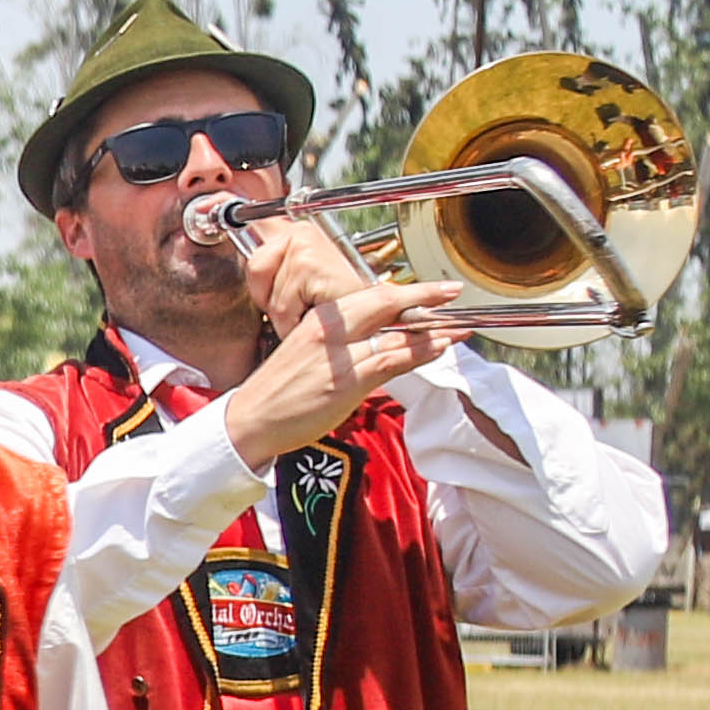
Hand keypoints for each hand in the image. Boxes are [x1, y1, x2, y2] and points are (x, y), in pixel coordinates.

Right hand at [207, 241, 453, 466]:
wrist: (251, 421)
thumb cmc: (280, 391)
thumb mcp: (310, 353)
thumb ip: (345, 341)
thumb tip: (385, 335)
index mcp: (319, 319)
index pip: (370, 296)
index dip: (406, 290)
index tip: (432, 288)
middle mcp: (329, 331)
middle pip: (384, 303)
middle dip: (424, 295)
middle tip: (452, 290)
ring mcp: (338, 356)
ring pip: (394, 334)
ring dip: (432, 329)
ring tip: (458, 327)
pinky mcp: (345, 382)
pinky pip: (390, 360)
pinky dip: (419, 352)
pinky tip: (437, 347)